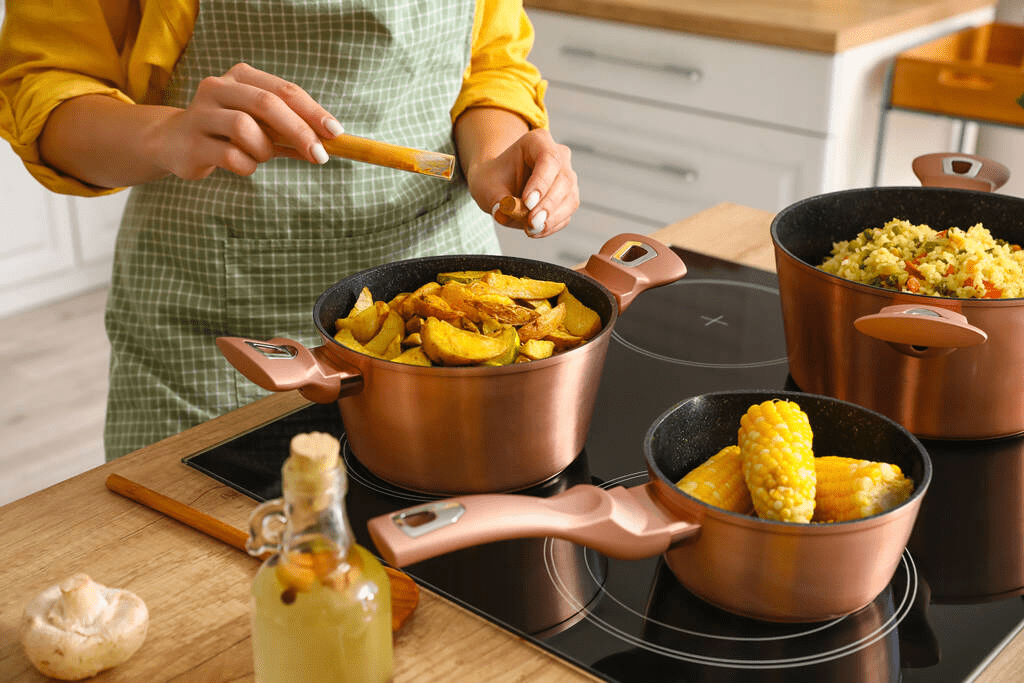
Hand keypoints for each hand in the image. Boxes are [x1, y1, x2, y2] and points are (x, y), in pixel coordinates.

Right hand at [152, 63, 343, 179]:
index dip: (313, 112)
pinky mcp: (191, 142)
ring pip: (245, 129)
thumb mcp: (263, 126)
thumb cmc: (230, 133)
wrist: (175, 142)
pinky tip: (243, 164)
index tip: (336, 133)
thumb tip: (332, 143)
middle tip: (320, 156)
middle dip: (299, 131)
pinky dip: (247, 165)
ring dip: (264, 150)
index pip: (285, 90)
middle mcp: (218, 87)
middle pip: (267, 104)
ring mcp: (201, 113)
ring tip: (261, 156)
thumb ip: (292, 130)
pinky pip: (231, 156)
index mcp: (241, 76)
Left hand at [466, 128, 578, 237]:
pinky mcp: (568, 197)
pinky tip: (535, 231)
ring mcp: (567, 177)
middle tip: (531, 222)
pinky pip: (567, 213)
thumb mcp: (485, 186)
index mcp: (538, 141)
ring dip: (552, 218)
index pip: (549, 159)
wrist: (498, 184)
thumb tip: (506, 213)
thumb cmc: (492, 179)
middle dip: (548, 204)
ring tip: (531, 229)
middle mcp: (559, 156)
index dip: (541, 182)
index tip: (527, 202)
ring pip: (570, 198)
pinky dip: (552, 225)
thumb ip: (496, 199)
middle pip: (564, 179)